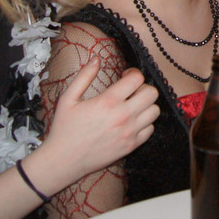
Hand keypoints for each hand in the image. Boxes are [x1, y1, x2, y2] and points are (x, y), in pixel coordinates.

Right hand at [41, 58, 159, 180]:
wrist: (63, 160)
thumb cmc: (64, 129)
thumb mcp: (68, 98)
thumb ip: (84, 76)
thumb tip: (96, 59)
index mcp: (108, 102)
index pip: (137, 79)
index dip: (133, 73)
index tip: (125, 76)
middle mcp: (123, 116)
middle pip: (151, 93)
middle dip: (142, 87)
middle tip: (131, 90)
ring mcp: (129, 132)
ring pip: (155, 111)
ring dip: (146, 105)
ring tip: (132, 105)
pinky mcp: (131, 146)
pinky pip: (150, 129)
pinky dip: (145, 123)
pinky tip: (131, 121)